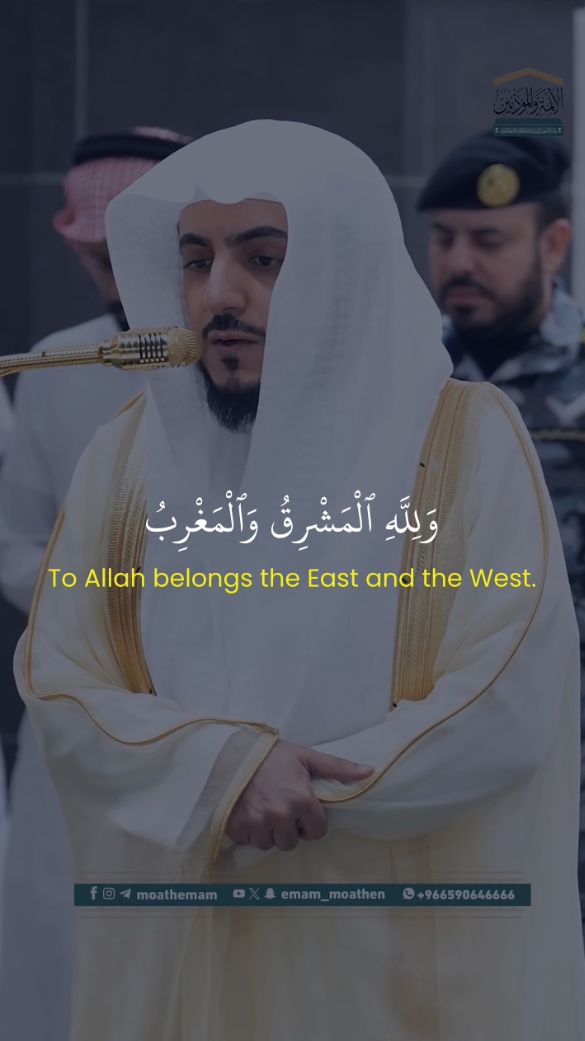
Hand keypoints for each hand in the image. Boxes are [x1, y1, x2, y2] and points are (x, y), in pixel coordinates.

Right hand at [225, 740, 373, 851]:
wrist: (230, 751)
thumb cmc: (269, 754)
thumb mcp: (305, 756)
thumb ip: (337, 767)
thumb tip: (370, 771)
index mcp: (301, 800)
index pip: (317, 832)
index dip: (311, 822)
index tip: (302, 810)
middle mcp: (280, 816)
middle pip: (291, 842)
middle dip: (289, 829)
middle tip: (281, 809)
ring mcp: (257, 823)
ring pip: (269, 844)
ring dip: (268, 832)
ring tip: (263, 810)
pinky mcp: (236, 827)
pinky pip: (248, 841)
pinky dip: (249, 831)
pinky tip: (248, 812)